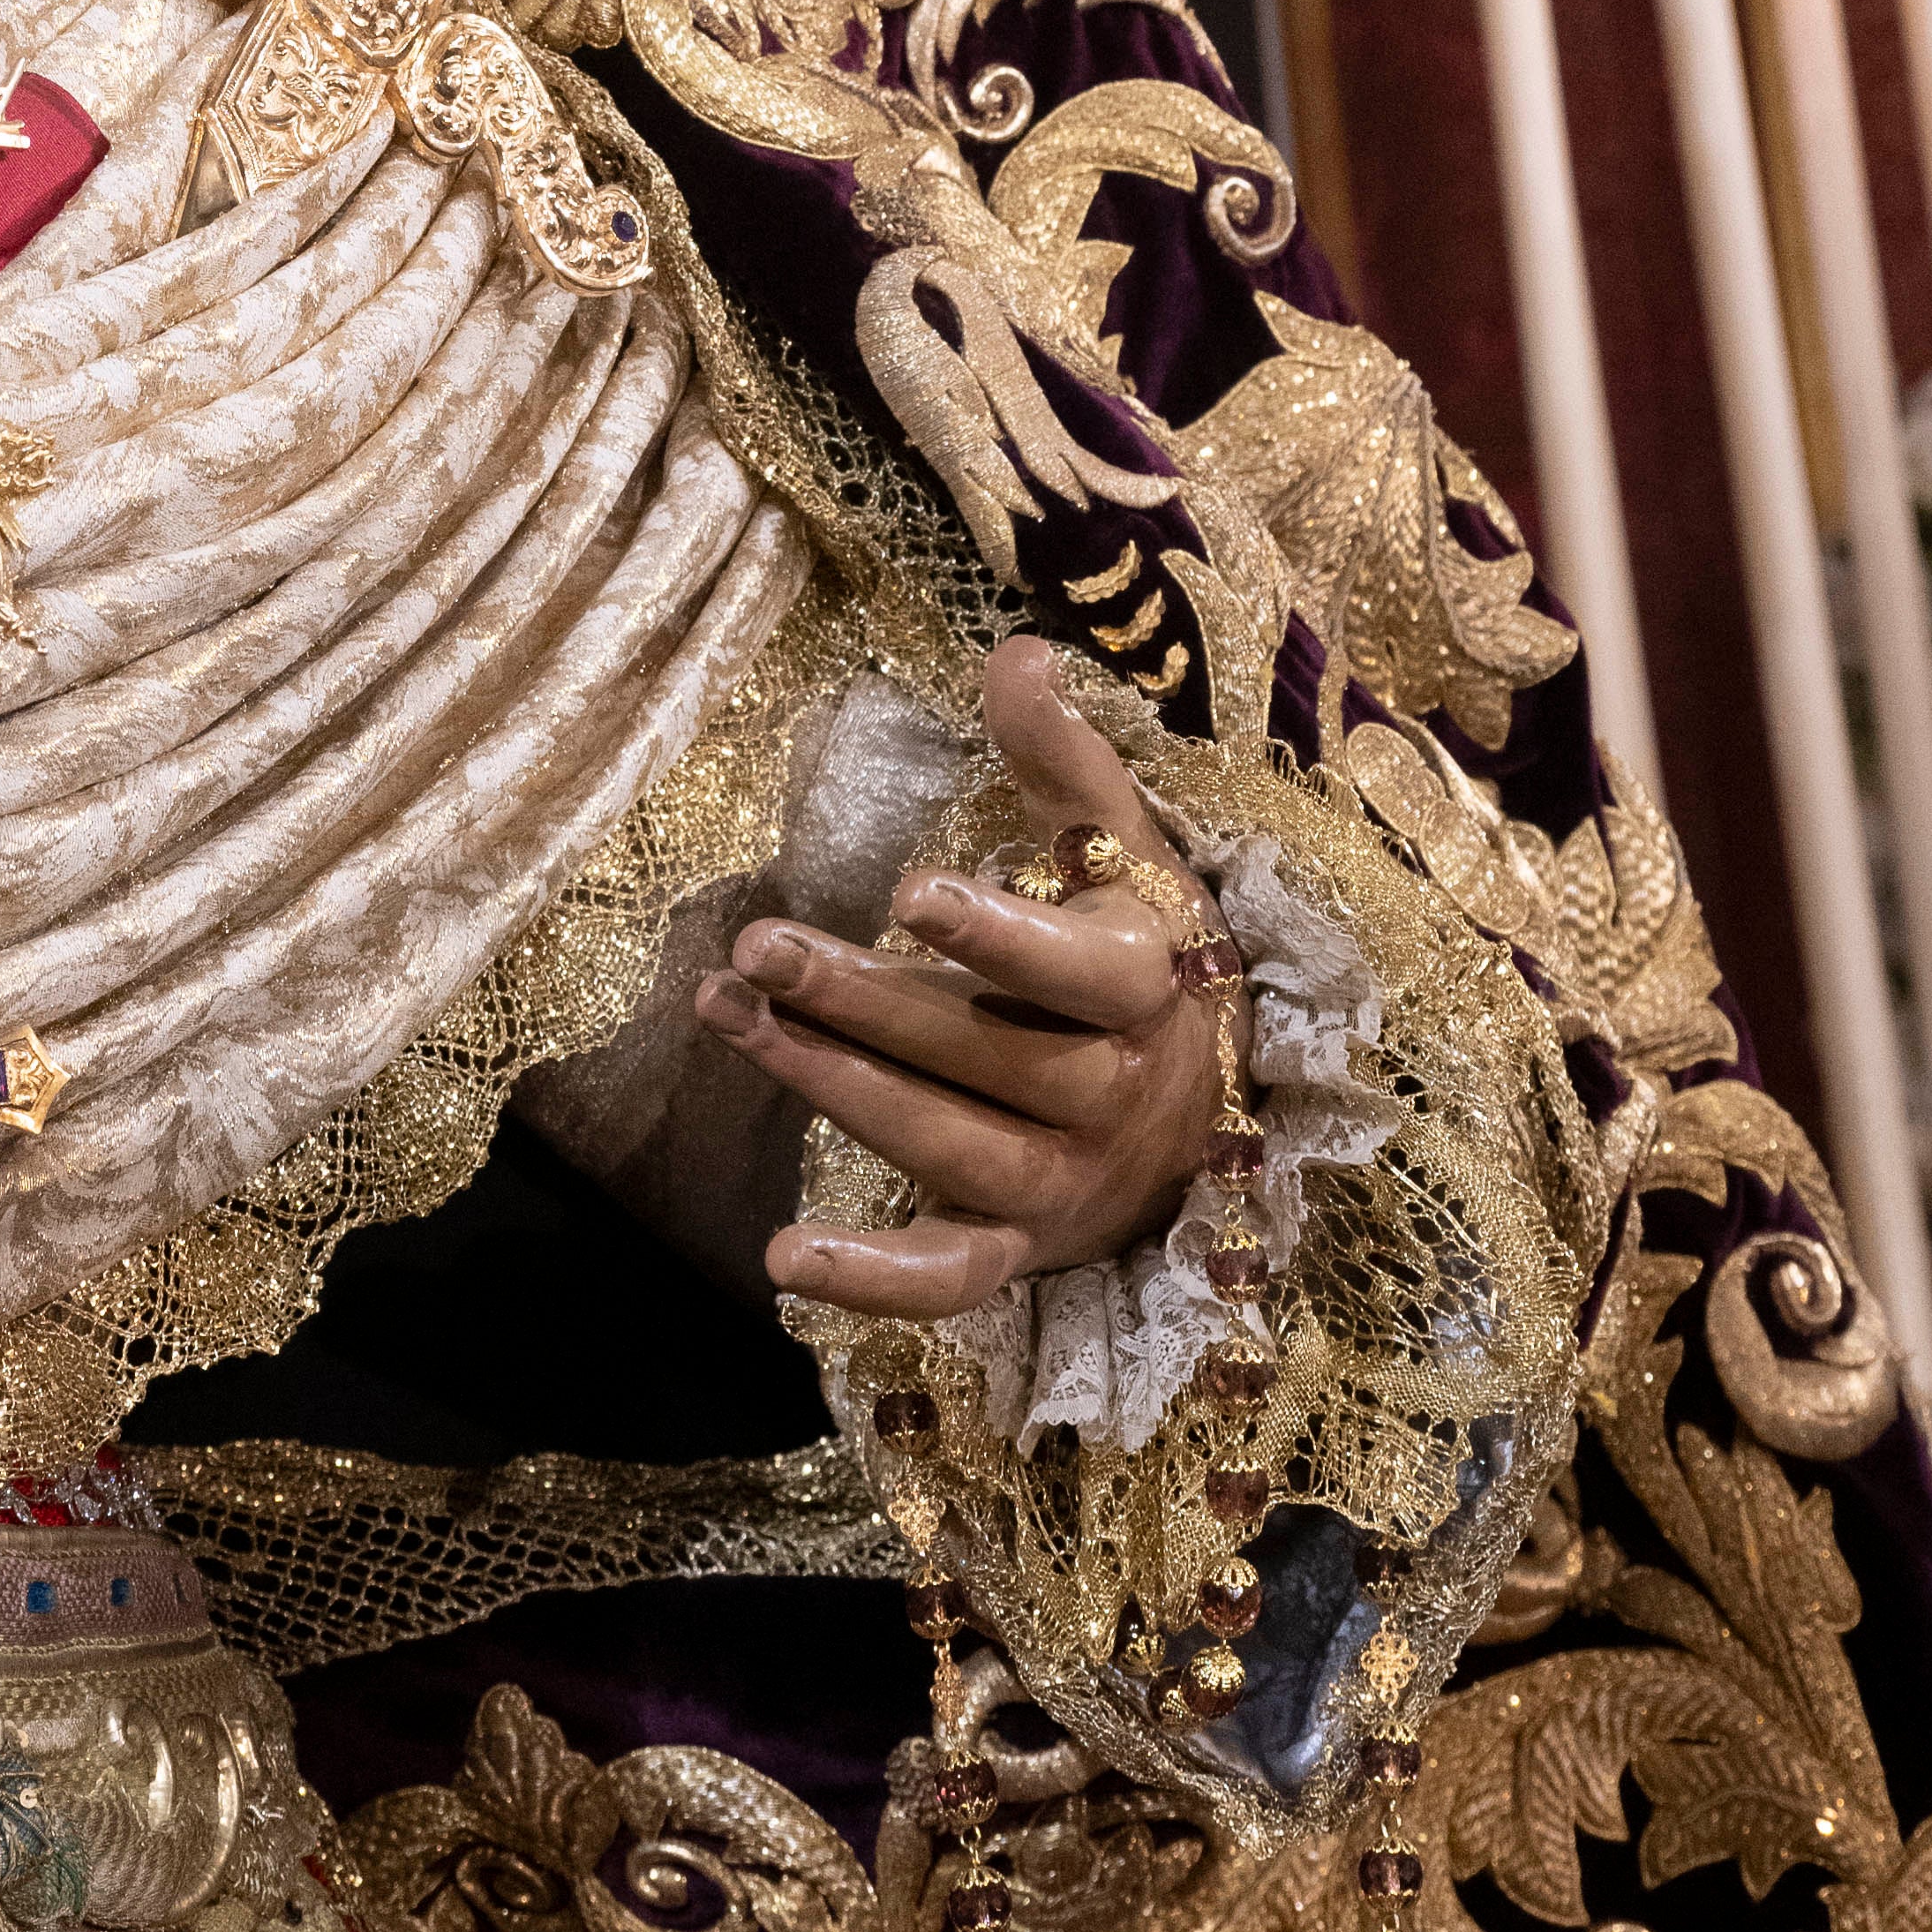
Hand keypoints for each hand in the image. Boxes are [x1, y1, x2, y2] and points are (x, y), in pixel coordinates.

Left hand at [713, 643, 1231, 1322]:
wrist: (1200, 1111)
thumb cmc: (1137, 953)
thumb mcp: (1123, 847)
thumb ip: (1062, 756)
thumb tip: (1014, 651)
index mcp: (1143, 984)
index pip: (1079, 969)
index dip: (1001, 935)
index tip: (912, 891)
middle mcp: (1111, 1093)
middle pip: (981, 1053)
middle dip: (862, 999)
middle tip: (759, 946)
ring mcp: (1064, 1184)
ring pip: (945, 1144)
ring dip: (833, 1085)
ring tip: (731, 1018)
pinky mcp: (1020, 1251)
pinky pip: (949, 1278)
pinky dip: (873, 1280)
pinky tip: (781, 1257)